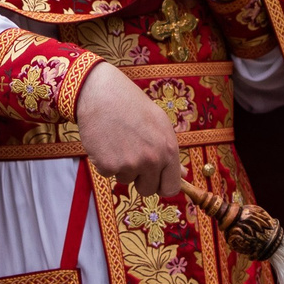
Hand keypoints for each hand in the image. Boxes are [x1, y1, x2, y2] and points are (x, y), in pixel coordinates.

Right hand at [75, 61, 179, 197]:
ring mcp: (130, 164)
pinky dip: (104, 162)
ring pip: (126, 180)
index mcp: (168, 149)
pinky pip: (107, 174)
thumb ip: (170, 151)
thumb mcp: (159, 123)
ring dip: (121, 167)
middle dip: (140, 180)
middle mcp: (152, 159)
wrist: (100, 94)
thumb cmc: (131, 105)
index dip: (162, 186)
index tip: (155, 182)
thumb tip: (183, 174)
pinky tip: (105, 142)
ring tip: (118, 141)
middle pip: (148, 190)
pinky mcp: (108, 166)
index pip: (171, 187)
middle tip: (132, 157)